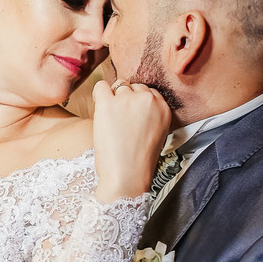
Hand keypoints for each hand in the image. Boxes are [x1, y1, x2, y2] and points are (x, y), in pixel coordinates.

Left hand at [91, 79, 170, 202]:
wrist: (126, 175)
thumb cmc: (137, 161)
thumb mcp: (155, 134)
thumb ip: (149, 116)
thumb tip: (132, 105)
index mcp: (163, 108)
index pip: (149, 92)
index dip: (137, 104)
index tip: (131, 117)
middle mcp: (148, 100)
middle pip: (134, 87)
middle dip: (125, 99)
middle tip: (119, 120)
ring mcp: (127, 100)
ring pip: (118, 86)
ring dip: (112, 99)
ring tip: (110, 120)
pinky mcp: (108, 104)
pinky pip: (101, 86)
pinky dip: (99, 94)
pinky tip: (100, 110)